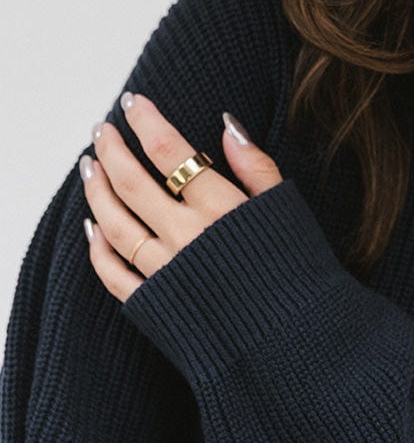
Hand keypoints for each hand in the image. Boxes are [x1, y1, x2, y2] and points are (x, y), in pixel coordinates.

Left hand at [81, 92, 282, 303]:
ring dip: (96, 190)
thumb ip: (255, 164)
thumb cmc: (297, 268)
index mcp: (218, 207)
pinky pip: (113, 273)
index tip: (133, 102)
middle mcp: (185, 235)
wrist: (292, 340)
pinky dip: (97, 249)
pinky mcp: (153, 305)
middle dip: (111, 149)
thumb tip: (226, 123)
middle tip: (101, 129)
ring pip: (114, 223)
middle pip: (132, 182)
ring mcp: (164, 271)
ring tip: (88, 166)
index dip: (147, 121)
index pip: (169, 150)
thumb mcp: (285, 206)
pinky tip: (92, 227)